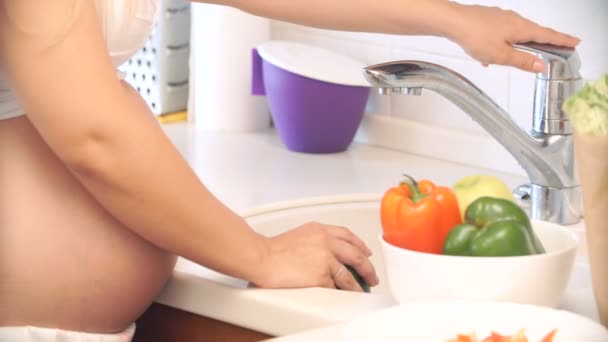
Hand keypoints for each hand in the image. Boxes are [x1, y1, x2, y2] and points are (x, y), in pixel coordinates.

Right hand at [252, 222, 378, 291]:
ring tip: (362, 288)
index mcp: (320, 230)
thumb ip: (315, 240)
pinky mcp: (320, 276)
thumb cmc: (273, 250)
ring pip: (349, 274)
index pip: (347, 235)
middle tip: (371, 275)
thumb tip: (326, 252)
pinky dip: (341, 291)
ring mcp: (324, 259)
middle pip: (356, 254)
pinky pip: (336, 286)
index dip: (360, 245)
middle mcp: (325, 241)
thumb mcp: (299, 235)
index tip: (365, 252)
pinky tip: (344, 295)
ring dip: (359, 283)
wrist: (261, 257)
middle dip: (368, 267)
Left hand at [446, 4, 579, 71]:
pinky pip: (499, 33)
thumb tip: (541, 66)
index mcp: (521, 29)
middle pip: (533, 33)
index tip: (575, 42)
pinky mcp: (488, 19)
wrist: (453, 21)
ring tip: (518, 56)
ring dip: (519, 45)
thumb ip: (522, 61)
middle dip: (544, 42)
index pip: (548, 36)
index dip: (562, 41)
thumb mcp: (501, 55)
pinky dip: (499, 44)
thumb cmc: (476, 36)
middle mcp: (514, 20)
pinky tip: (486, 56)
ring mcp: (500, 18)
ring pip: (515, 33)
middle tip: (557, 47)